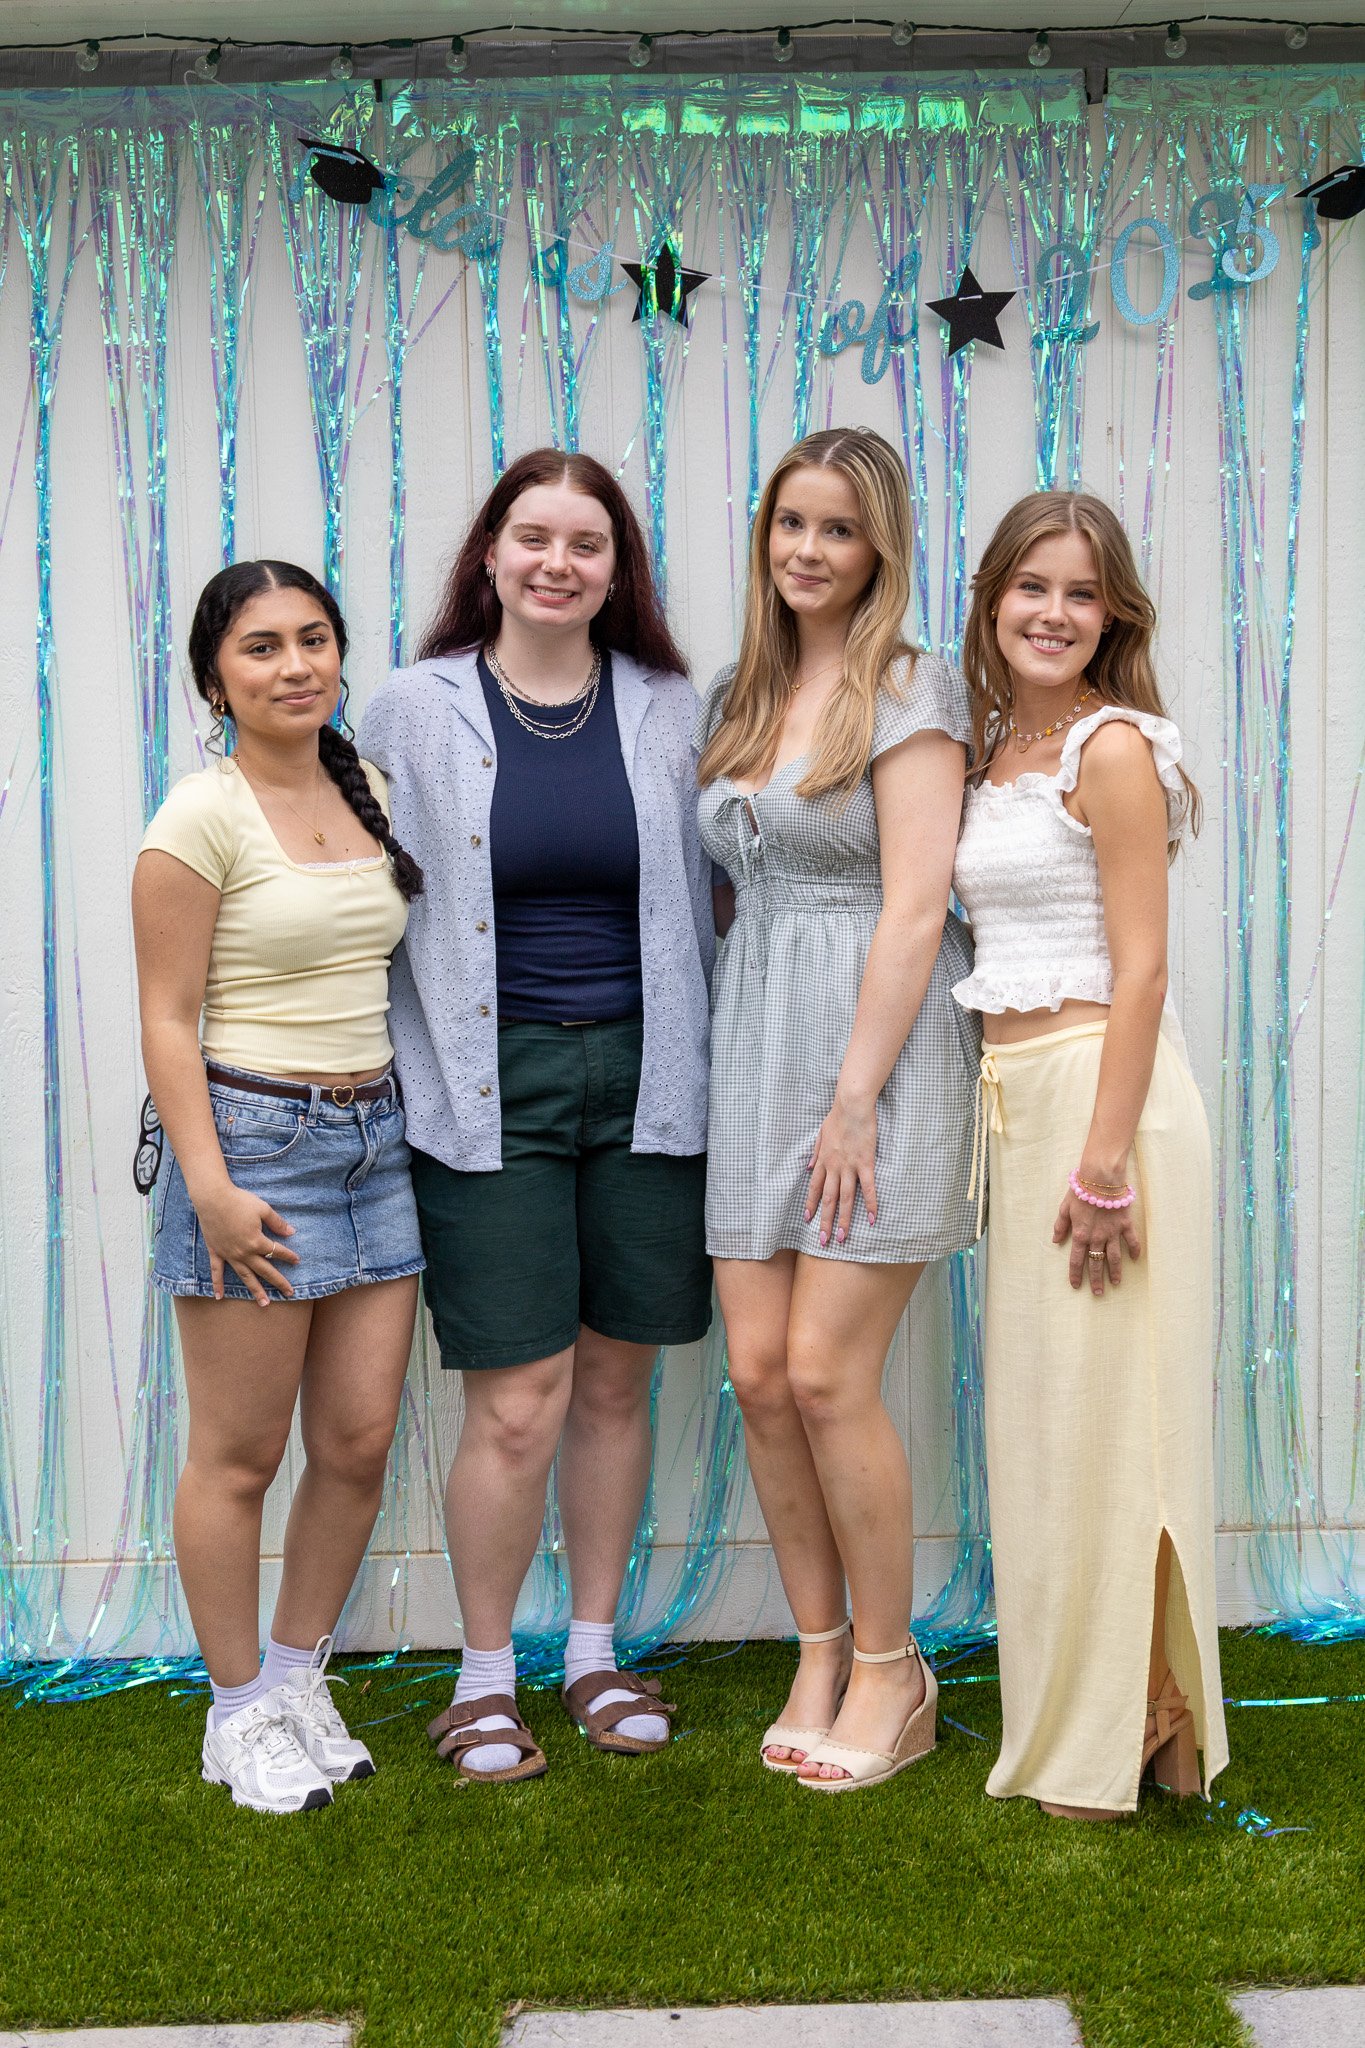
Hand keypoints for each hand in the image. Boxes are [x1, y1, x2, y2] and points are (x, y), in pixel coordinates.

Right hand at [190, 1179, 299, 1304]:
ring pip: (245, 1276)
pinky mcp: (216, 1252)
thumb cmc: (239, 1201)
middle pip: (265, 1270)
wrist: (213, 1198)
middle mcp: (244, 1253)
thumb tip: (291, 1232)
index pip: (277, 1252)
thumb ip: (277, 1222)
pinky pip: (217, 1272)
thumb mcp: (263, 1209)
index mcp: (257, 1242)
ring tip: (265, 1303)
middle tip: (290, 1293)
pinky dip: (218, 1284)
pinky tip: (220, 1297)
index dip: (289, 1256)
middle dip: (279, 1281)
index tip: (297, 1260)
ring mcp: (229, 1255)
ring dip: (255, 1290)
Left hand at [805, 1094, 877, 1246]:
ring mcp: (849, 1166)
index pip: (814, 1188)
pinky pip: (868, 1188)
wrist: (852, 1105)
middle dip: (826, 1221)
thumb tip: (808, 1168)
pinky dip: (870, 1204)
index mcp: (823, 1160)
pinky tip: (872, 1218)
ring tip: (843, 1237)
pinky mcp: (865, 1163)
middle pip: (828, 1199)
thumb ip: (815, 1153)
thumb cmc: (837, 1117)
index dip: (811, 1205)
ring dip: (844, 1219)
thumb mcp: (820, 1134)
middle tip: (824, 1241)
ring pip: (845, 1198)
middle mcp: (833, 1167)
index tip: (808, 1220)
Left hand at [1053, 1186, 1140, 1296]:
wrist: (1101, 1179)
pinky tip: (1135, 1259)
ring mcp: (1112, 1232)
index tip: (1076, 1286)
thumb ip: (1060, 1225)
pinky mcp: (1125, 1224)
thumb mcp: (1064, 1208)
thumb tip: (1055, 1240)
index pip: (1077, 1260)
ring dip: (1115, 1271)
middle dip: (1096, 1279)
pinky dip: (1134, 1250)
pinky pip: (1131, 1240)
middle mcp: (1096, 1237)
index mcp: (1080, 1234)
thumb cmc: (1080, 1191)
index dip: (1076, 1274)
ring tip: (1116, 1283)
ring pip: (1114, 1257)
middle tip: (1098, 1293)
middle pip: (1096, 1263)